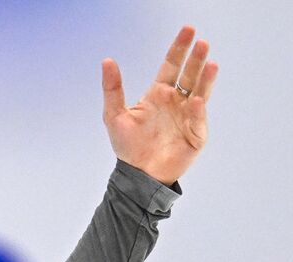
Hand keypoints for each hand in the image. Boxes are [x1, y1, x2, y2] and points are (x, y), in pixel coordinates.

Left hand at [102, 25, 219, 184]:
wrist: (138, 174)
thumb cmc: (127, 145)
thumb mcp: (114, 114)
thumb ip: (112, 88)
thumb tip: (107, 60)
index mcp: (159, 94)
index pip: (171, 65)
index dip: (179, 48)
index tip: (188, 30)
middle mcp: (176, 101)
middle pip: (189, 75)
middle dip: (196, 59)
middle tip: (202, 42)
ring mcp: (188, 116)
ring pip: (199, 92)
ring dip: (205, 78)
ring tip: (211, 62)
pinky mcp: (196, 134)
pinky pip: (197, 119)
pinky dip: (196, 110)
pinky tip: (193, 100)